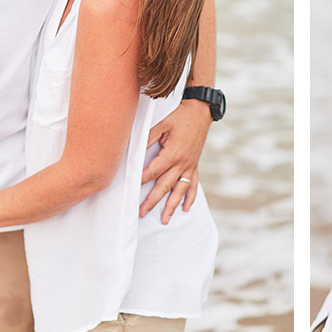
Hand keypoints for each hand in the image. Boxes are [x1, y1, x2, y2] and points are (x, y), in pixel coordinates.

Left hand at [140, 99, 211, 222]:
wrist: (201, 111)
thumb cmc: (181, 116)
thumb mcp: (162, 124)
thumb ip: (147, 138)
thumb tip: (134, 150)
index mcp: (172, 154)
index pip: (152, 172)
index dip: (140, 180)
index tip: (130, 188)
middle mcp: (182, 164)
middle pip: (164, 187)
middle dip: (152, 201)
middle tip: (141, 213)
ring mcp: (190, 166)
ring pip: (179, 191)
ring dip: (171, 206)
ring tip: (165, 220)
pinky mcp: (195, 165)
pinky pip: (193, 184)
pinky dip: (190, 197)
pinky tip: (186, 208)